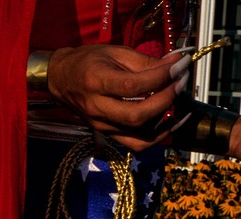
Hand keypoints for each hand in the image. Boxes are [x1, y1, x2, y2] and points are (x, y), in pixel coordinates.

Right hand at [45, 44, 190, 150]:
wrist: (61, 79)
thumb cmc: (87, 61)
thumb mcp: (115, 52)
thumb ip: (146, 61)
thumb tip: (176, 64)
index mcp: (96, 82)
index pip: (133, 85)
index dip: (161, 77)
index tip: (179, 66)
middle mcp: (97, 108)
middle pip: (137, 115)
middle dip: (166, 99)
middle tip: (180, 83)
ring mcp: (101, 125)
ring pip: (139, 134)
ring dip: (165, 120)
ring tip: (178, 102)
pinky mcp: (107, 134)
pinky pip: (136, 143)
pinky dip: (157, 137)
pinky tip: (170, 122)